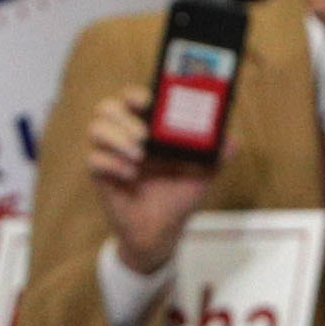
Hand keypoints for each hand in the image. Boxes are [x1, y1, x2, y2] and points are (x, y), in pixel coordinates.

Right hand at [83, 89, 213, 277]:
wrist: (163, 231)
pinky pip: (93, 159)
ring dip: (116, 138)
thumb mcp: (204, 174)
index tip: (146, 101)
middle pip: (107, 108)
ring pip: (96, 129)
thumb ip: (218, 155)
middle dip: (124, 117)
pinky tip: (130, 175)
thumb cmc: (179, 195)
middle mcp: (125, 135)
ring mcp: (111, 154)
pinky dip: (111, 164)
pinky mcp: (101, 175)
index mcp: (147, 126)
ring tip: (139, 156)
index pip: (132, 98)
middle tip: (144, 135)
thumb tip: (232, 142)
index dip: (135, 94)